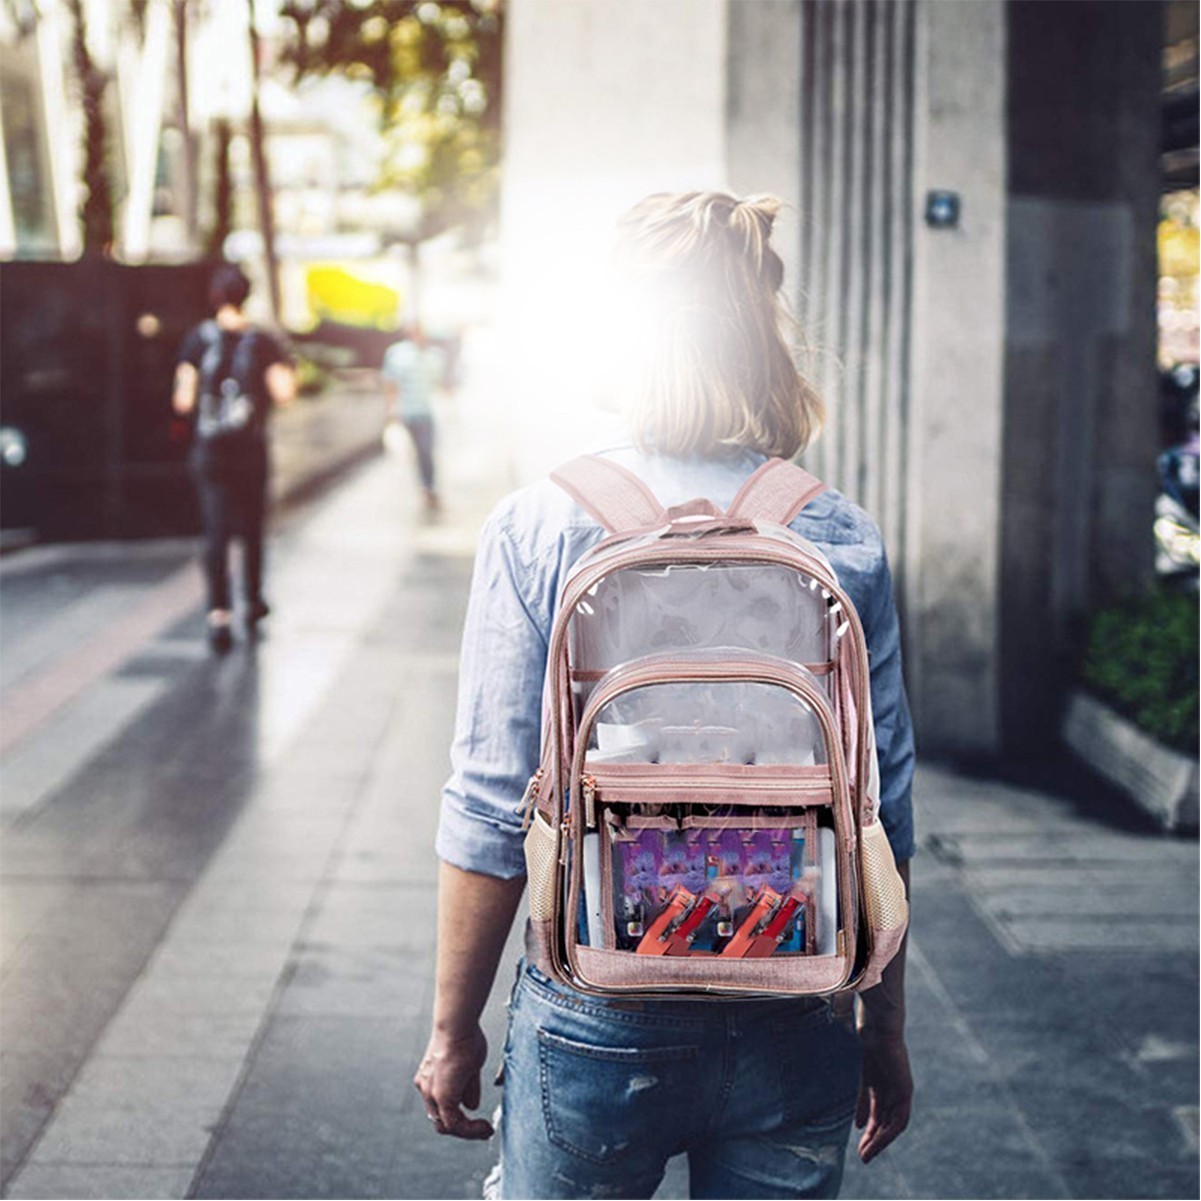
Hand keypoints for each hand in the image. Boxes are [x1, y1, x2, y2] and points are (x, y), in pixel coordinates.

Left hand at [414, 1025, 493, 1139]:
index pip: (441, 1105)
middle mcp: (426, 1088)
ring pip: (446, 1125)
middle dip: (462, 1127)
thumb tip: (471, 1106)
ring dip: (467, 1131)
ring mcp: (431, 1093)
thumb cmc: (465, 1037)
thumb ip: (468, 1087)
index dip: (458, 1114)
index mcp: (430, 1078)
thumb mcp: (469, 1066)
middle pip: (441, 1119)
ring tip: (485, 1129)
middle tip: (482, 1128)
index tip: (476, 1117)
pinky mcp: (441, 1098)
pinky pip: (455, 1124)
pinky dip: (470, 1130)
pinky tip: (485, 1127)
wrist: (457, 1027)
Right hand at [855, 1033, 912, 1162]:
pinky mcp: (905, 1090)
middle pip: (888, 1126)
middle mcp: (897, 1095)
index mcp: (887, 1090)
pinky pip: (899, 1118)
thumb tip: (859, 1126)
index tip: (861, 1149)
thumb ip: (864, 1103)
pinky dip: (888, 1131)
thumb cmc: (870, 1048)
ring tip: (867, 1154)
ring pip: (894, 1126)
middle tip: (863, 1158)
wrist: (878, 1030)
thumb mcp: (866, 1081)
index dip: (872, 1135)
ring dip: (881, 1141)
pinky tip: (877, 1139)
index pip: (882, 1120)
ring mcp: (902, 1093)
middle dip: (875, 1142)